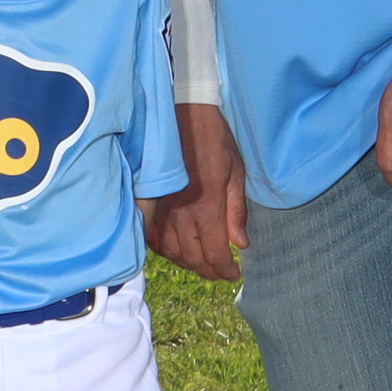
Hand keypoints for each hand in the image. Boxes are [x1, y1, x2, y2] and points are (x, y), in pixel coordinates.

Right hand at [144, 101, 246, 281]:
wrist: (184, 115)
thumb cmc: (215, 141)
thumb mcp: (236, 173)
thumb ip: (237, 212)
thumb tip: (241, 244)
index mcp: (207, 206)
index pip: (215, 252)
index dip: (225, 270)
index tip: (234, 275)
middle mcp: (181, 213)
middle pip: (192, 257)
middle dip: (208, 271)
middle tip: (221, 273)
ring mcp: (162, 208)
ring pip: (171, 251)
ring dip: (187, 262)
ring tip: (201, 263)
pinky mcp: (150, 201)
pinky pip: (153, 236)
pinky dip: (164, 249)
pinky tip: (176, 248)